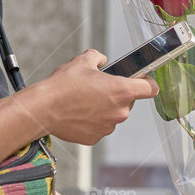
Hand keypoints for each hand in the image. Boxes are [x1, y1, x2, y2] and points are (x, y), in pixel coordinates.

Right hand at [36, 49, 158, 144]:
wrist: (43, 109)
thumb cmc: (63, 86)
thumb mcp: (82, 61)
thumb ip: (98, 57)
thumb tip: (102, 60)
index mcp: (122, 90)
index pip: (151, 88)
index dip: (147, 83)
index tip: (142, 80)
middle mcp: (120, 111)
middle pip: (129, 102)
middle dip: (118, 95)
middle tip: (100, 89)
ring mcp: (108, 127)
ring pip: (114, 115)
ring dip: (106, 109)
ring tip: (86, 101)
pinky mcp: (96, 137)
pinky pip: (101, 127)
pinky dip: (94, 121)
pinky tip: (80, 113)